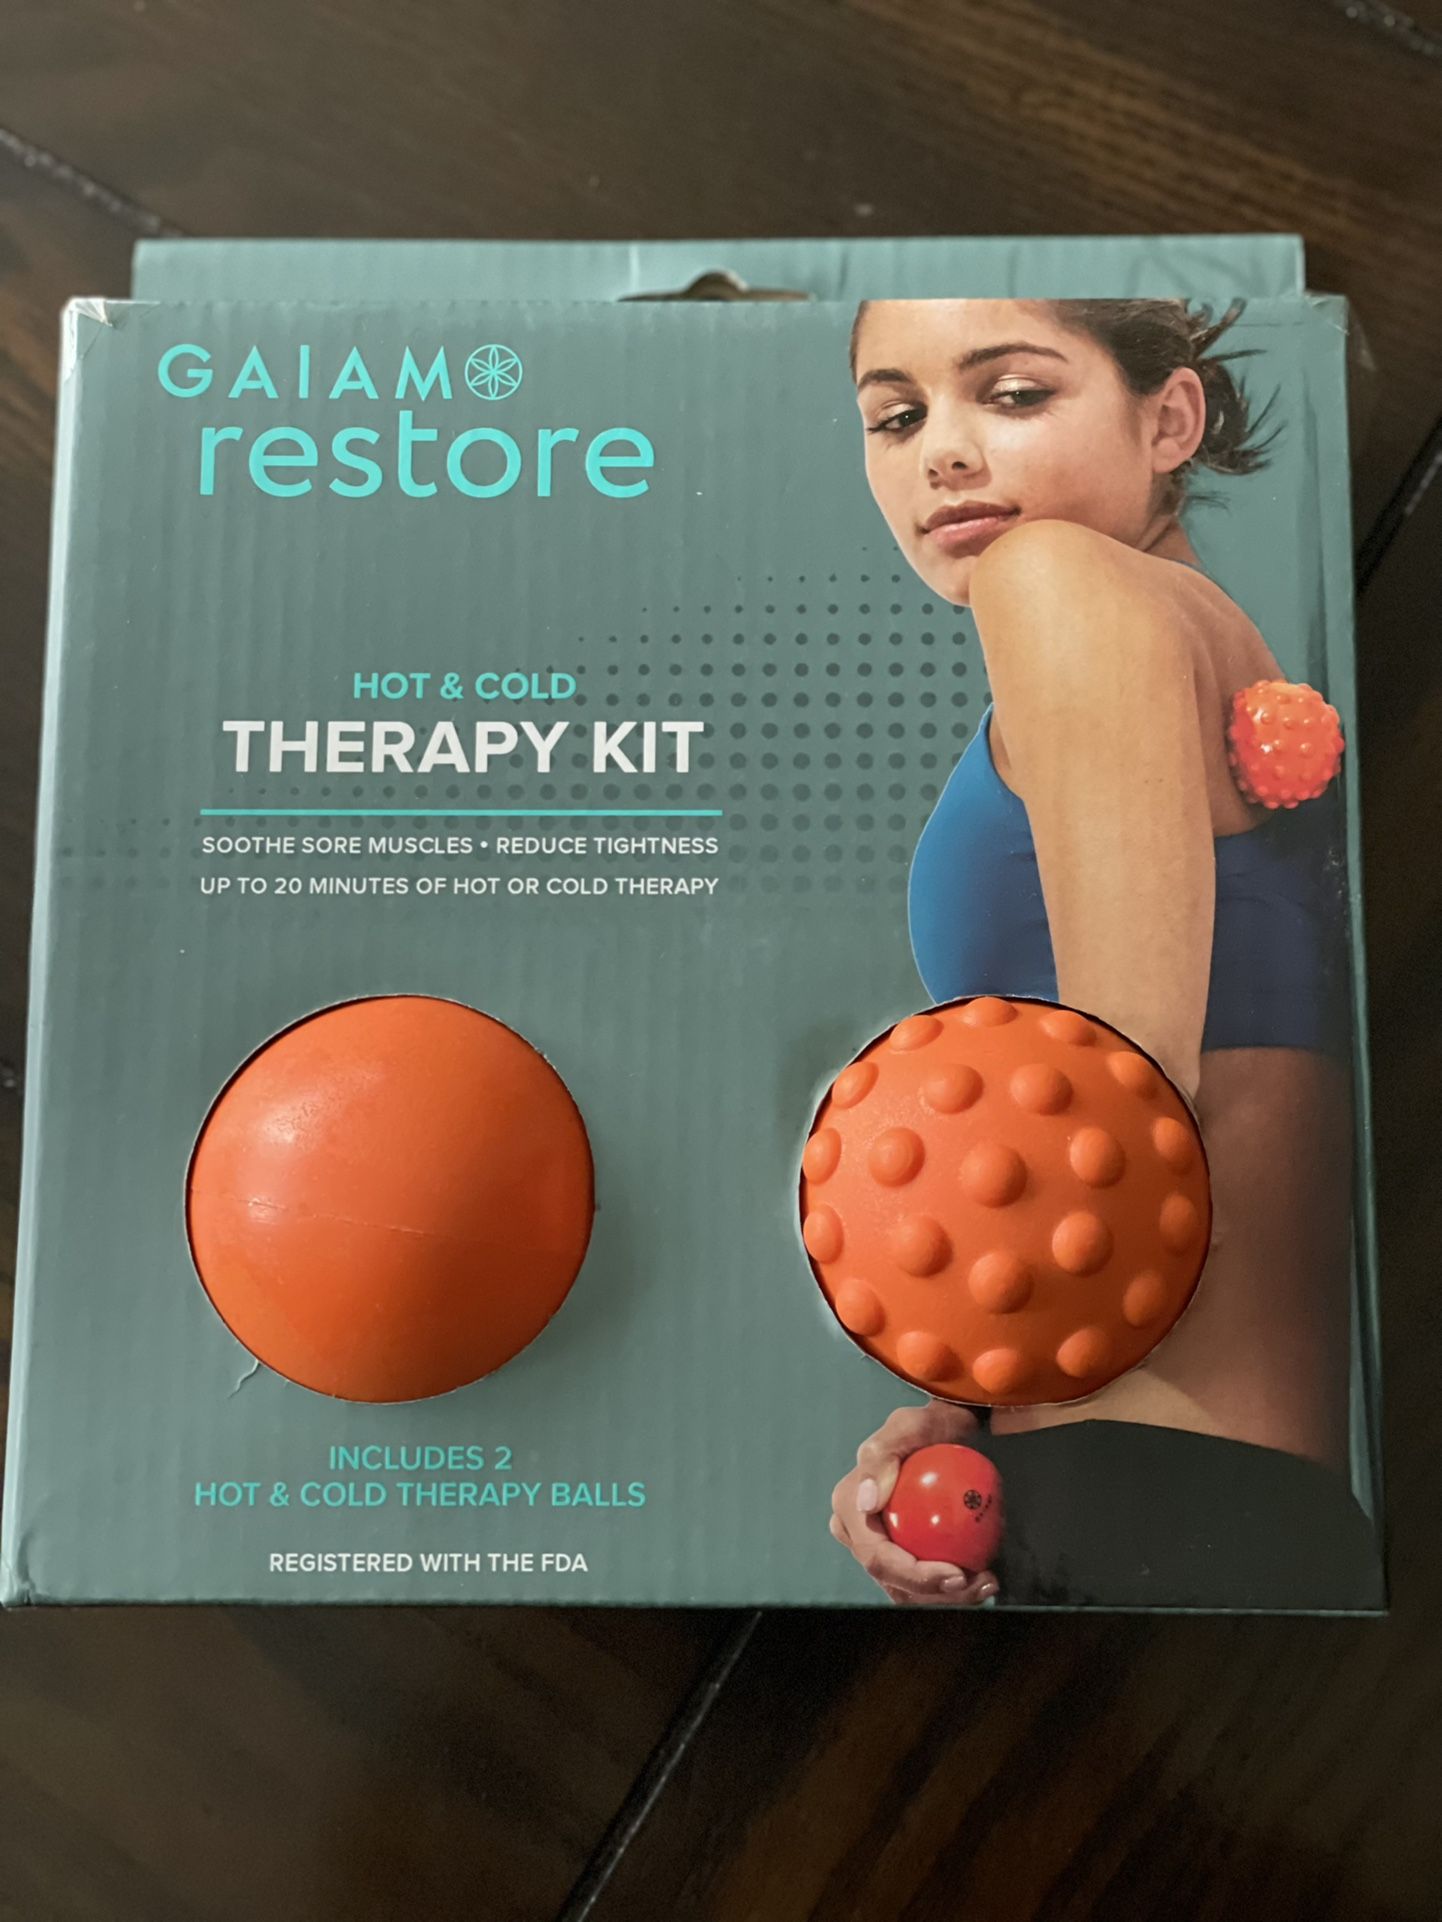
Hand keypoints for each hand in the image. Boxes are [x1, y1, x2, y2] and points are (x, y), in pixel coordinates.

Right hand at [830, 1401, 999, 1605]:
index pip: (878, 1558)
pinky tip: (983, 1579)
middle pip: (895, 1582)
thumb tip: (866, 1504)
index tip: (958, 1573)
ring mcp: (877, 1547)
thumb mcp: (907, 1426)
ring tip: (988, 1583)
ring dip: (949, 1598)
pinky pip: (922, 1584)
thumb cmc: (926, 1428)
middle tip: (983, 1582)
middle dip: (939, 1595)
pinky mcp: (900, 1555)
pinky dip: (952, 1588)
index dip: (916, 1577)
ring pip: (909, 1592)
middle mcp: (856, 1534)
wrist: (945, 1435)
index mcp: (849, 1509)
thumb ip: (881, 1456)